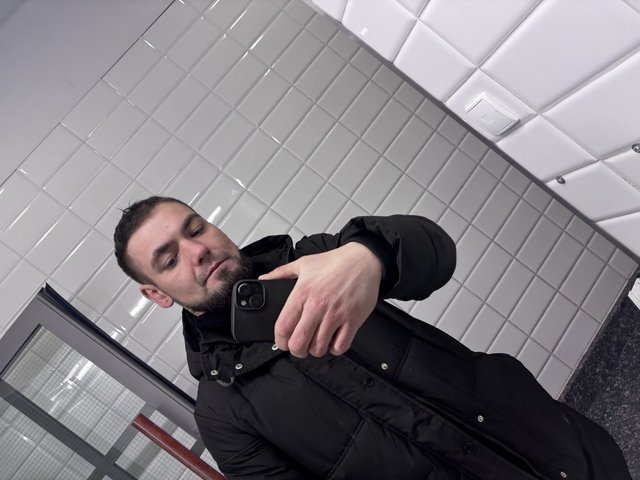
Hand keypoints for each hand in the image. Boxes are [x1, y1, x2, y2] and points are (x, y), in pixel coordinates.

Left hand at [259, 242, 381, 357]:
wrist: (364, 260)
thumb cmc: (335, 262)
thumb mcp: (304, 263)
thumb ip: (281, 273)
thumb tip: (264, 278)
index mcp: (302, 293)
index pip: (283, 327)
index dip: (279, 341)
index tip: (282, 342)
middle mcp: (317, 306)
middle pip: (298, 344)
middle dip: (296, 350)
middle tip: (299, 346)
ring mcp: (336, 314)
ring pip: (319, 348)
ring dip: (315, 350)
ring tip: (316, 342)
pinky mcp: (353, 320)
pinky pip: (340, 346)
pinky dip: (335, 349)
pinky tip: (333, 340)